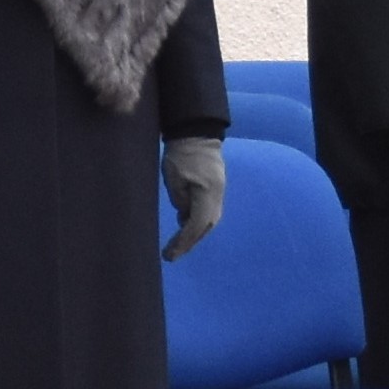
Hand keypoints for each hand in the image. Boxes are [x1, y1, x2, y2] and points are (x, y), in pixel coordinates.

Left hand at [162, 134, 226, 259]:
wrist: (197, 133)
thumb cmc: (181, 154)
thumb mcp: (174, 179)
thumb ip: (180, 200)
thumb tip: (183, 217)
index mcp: (207, 194)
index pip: (196, 226)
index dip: (183, 243)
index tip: (169, 255)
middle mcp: (217, 197)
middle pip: (205, 227)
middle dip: (189, 242)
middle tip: (171, 254)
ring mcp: (219, 193)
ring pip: (208, 221)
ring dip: (193, 233)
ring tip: (177, 244)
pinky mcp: (216, 189)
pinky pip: (208, 212)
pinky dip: (197, 222)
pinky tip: (185, 223)